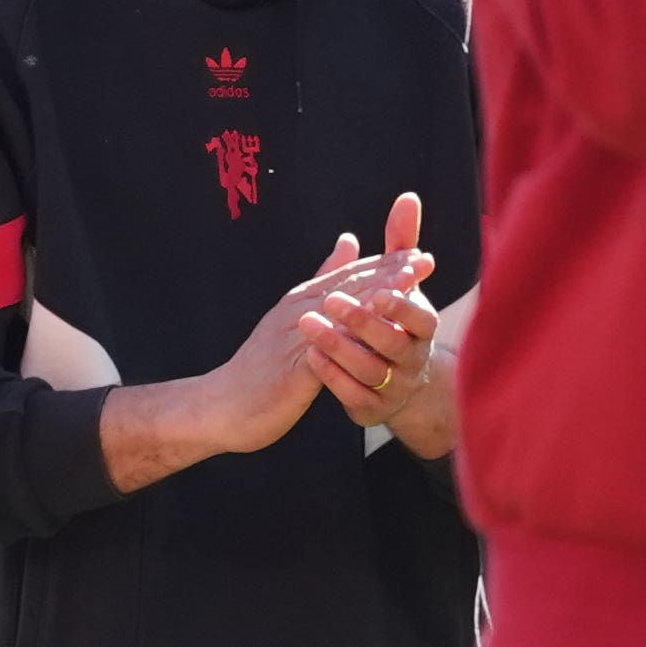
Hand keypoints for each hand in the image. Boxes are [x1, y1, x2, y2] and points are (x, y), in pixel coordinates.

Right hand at [208, 231, 438, 457]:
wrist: (222, 405)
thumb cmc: (261, 368)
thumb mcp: (292, 317)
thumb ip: (323, 280)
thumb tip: (348, 241)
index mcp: (300, 302)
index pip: (347, 276)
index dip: (384, 265)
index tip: (418, 254)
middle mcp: (297, 314)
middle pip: (348, 287)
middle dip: (388, 273)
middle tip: (423, 261)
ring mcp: (295, 340)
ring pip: (341, 313)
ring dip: (377, 296)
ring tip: (409, 286)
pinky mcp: (294, 370)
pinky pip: (328, 351)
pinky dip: (354, 338)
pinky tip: (378, 335)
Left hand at [300, 193, 441, 434]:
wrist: (399, 383)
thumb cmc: (396, 321)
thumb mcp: (401, 283)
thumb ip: (401, 243)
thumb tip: (407, 198)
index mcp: (423, 328)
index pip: (421, 319)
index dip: (402, 307)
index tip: (379, 292)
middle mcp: (414, 359)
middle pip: (392, 345)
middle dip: (362, 323)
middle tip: (332, 302)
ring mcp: (395, 388)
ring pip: (371, 372)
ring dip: (340, 349)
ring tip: (310, 326)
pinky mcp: (373, 409)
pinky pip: (354, 396)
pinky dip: (333, 377)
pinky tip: (310, 356)